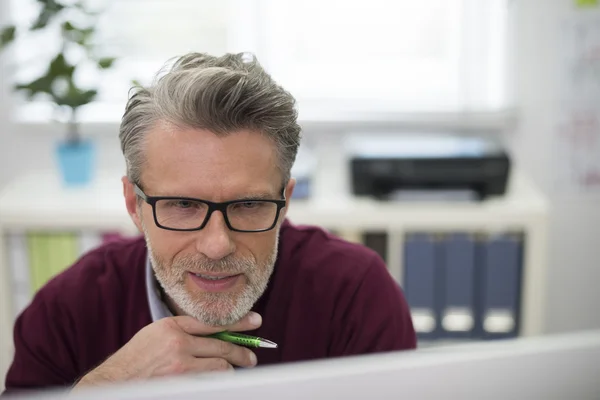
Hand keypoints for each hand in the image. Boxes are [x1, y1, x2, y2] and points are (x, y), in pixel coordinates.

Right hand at [73, 312, 261, 387]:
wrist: (114, 383)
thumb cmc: (136, 359)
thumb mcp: (157, 334)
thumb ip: (184, 331)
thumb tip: (218, 335)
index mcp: (171, 326)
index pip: (213, 321)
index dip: (238, 322)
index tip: (255, 321)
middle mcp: (177, 343)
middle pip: (221, 345)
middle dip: (241, 352)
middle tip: (251, 358)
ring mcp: (179, 365)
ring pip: (219, 366)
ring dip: (228, 369)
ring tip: (231, 371)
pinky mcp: (180, 383)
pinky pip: (209, 381)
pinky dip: (216, 381)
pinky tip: (216, 380)